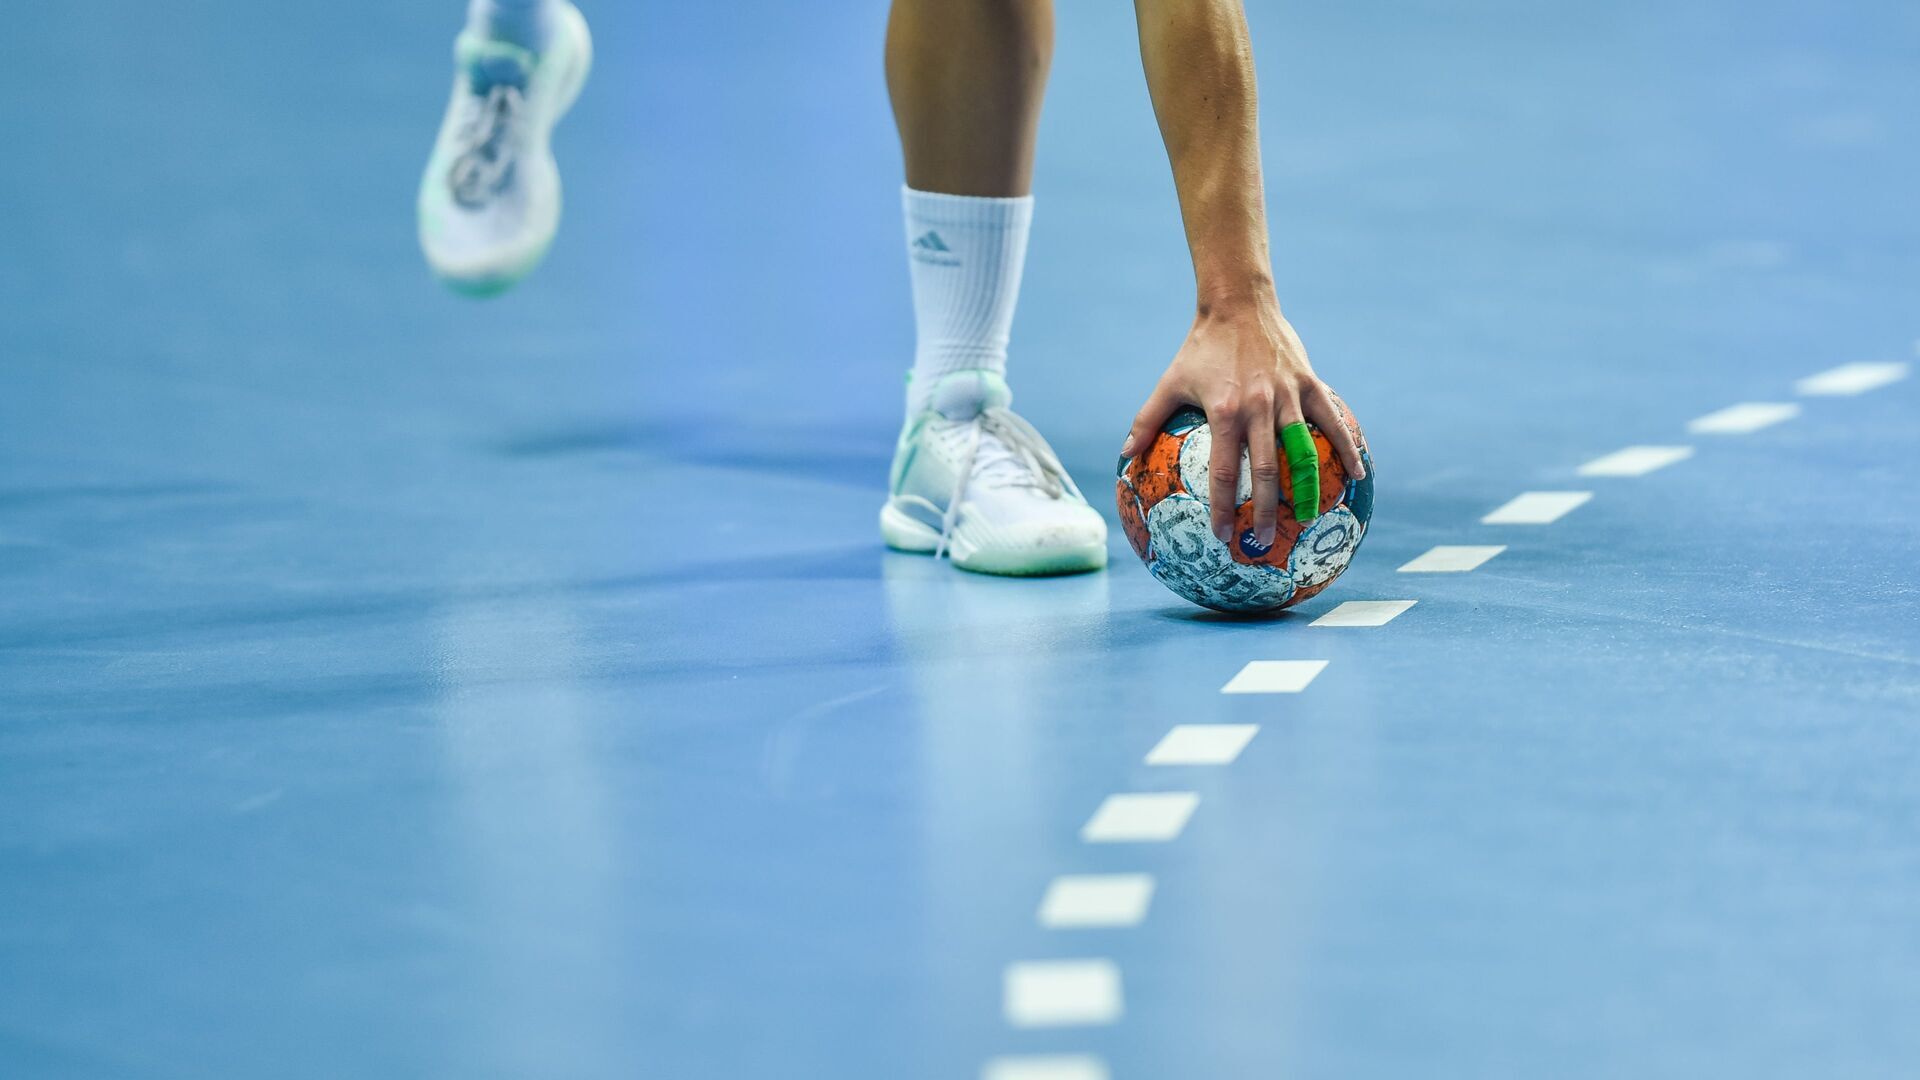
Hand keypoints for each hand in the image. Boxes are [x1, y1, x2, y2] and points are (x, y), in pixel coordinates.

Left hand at [1123, 296, 1364, 546]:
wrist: (1238, 304)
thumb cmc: (1200, 348)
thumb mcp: (1168, 382)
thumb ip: (1146, 420)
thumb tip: (1123, 455)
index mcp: (1224, 412)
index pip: (1224, 471)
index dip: (1223, 506)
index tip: (1222, 535)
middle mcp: (1258, 407)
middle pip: (1267, 470)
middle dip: (1266, 510)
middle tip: (1264, 542)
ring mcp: (1287, 396)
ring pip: (1303, 450)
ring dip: (1309, 488)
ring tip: (1310, 517)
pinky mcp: (1310, 384)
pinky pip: (1332, 421)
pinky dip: (1347, 449)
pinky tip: (1359, 476)